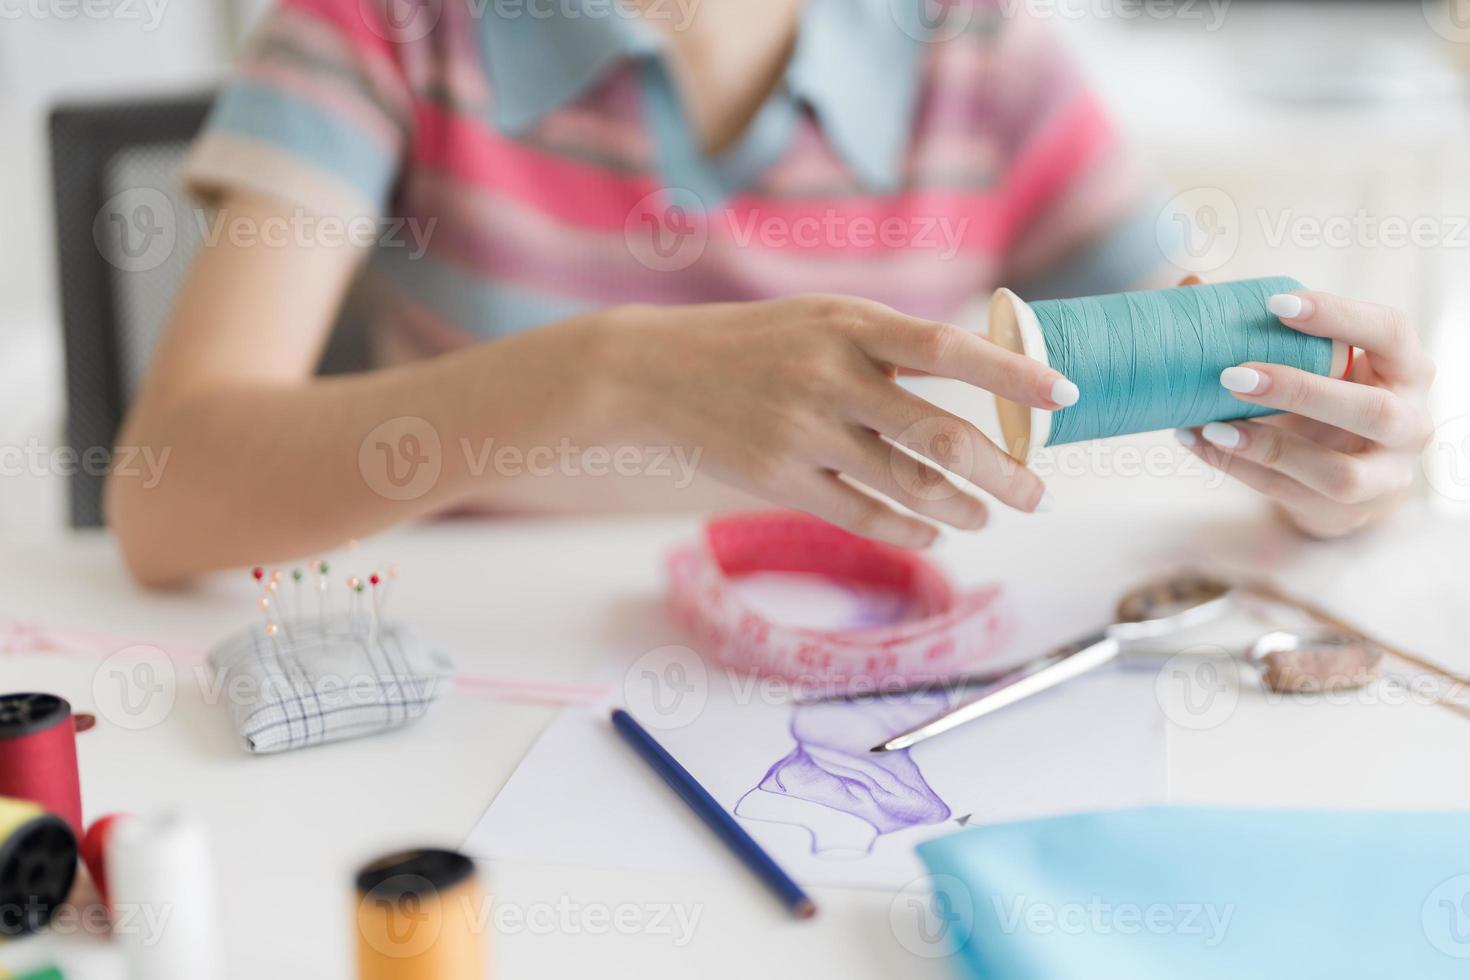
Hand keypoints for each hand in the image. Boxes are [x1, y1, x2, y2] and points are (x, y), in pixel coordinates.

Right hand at [599, 296, 1077, 547]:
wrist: (653, 372)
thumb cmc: (753, 342)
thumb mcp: (822, 318)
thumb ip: (891, 343)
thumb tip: (981, 360)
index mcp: (849, 325)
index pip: (949, 349)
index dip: (1012, 374)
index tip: (1064, 395)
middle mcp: (830, 377)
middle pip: (940, 436)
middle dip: (1004, 473)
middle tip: (1039, 494)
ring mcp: (802, 432)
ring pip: (906, 485)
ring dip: (962, 508)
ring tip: (989, 516)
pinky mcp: (777, 478)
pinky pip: (861, 514)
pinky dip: (909, 528)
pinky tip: (934, 532)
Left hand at [1176, 291, 1434, 537]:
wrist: (1346, 480)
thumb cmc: (1326, 400)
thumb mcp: (1316, 362)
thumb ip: (1266, 327)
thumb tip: (1190, 283)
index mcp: (1407, 368)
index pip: (1389, 332)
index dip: (1338, 315)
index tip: (1275, 302)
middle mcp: (1410, 422)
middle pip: (1370, 410)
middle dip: (1299, 391)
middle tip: (1233, 374)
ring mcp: (1384, 475)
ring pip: (1334, 471)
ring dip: (1267, 446)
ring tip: (1209, 423)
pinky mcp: (1345, 511)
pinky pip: (1289, 494)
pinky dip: (1238, 468)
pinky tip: (1199, 442)